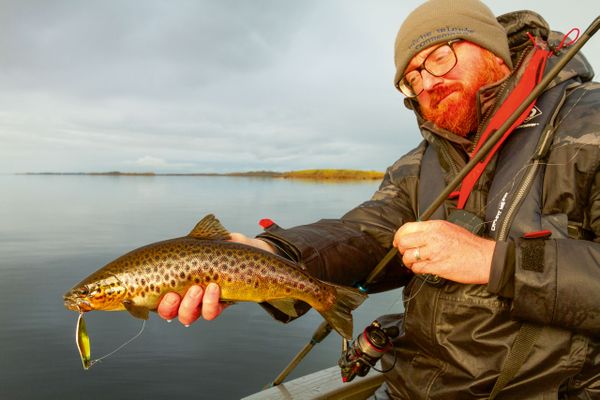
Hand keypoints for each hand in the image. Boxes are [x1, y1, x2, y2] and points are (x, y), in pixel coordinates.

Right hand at [156, 232, 274, 325]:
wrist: (251, 257)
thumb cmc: (226, 247)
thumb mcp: (211, 239)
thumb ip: (205, 233)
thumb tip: (208, 222)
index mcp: (176, 279)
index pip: (157, 296)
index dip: (153, 299)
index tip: (162, 288)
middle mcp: (185, 295)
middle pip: (168, 312)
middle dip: (168, 306)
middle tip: (174, 294)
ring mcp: (201, 303)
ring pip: (186, 316)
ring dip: (188, 305)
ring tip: (197, 288)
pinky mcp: (219, 306)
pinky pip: (210, 312)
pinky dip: (210, 302)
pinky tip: (214, 287)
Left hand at [392, 220, 494, 283]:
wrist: (486, 258)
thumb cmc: (470, 245)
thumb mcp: (450, 228)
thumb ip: (432, 230)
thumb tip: (416, 234)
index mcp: (435, 226)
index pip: (407, 228)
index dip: (398, 236)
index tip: (398, 242)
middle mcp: (433, 237)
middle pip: (404, 242)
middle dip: (402, 250)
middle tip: (407, 253)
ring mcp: (434, 252)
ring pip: (408, 257)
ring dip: (409, 261)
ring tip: (415, 262)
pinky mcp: (437, 267)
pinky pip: (418, 269)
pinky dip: (417, 270)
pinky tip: (424, 268)